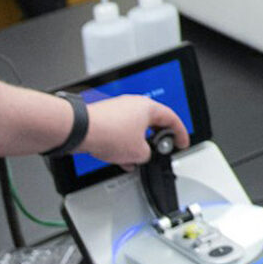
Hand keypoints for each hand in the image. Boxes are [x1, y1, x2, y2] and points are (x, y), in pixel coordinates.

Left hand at [72, 94, 189, 167]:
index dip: (180, 133)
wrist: (81, 130)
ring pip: (135, 129)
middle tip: (159, 151)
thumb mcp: (139, 152)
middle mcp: (133, 104)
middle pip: (152, 123)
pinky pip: (120, 130)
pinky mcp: (105, 117)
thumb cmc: (108, 133)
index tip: (182, 142)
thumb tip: (144, 155)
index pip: (172, 118)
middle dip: (156, 140)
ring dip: (137, 144)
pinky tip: (120, 157)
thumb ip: (148, 154)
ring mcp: (118, 109)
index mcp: (148, 107)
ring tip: (135, 159)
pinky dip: (123, 143)